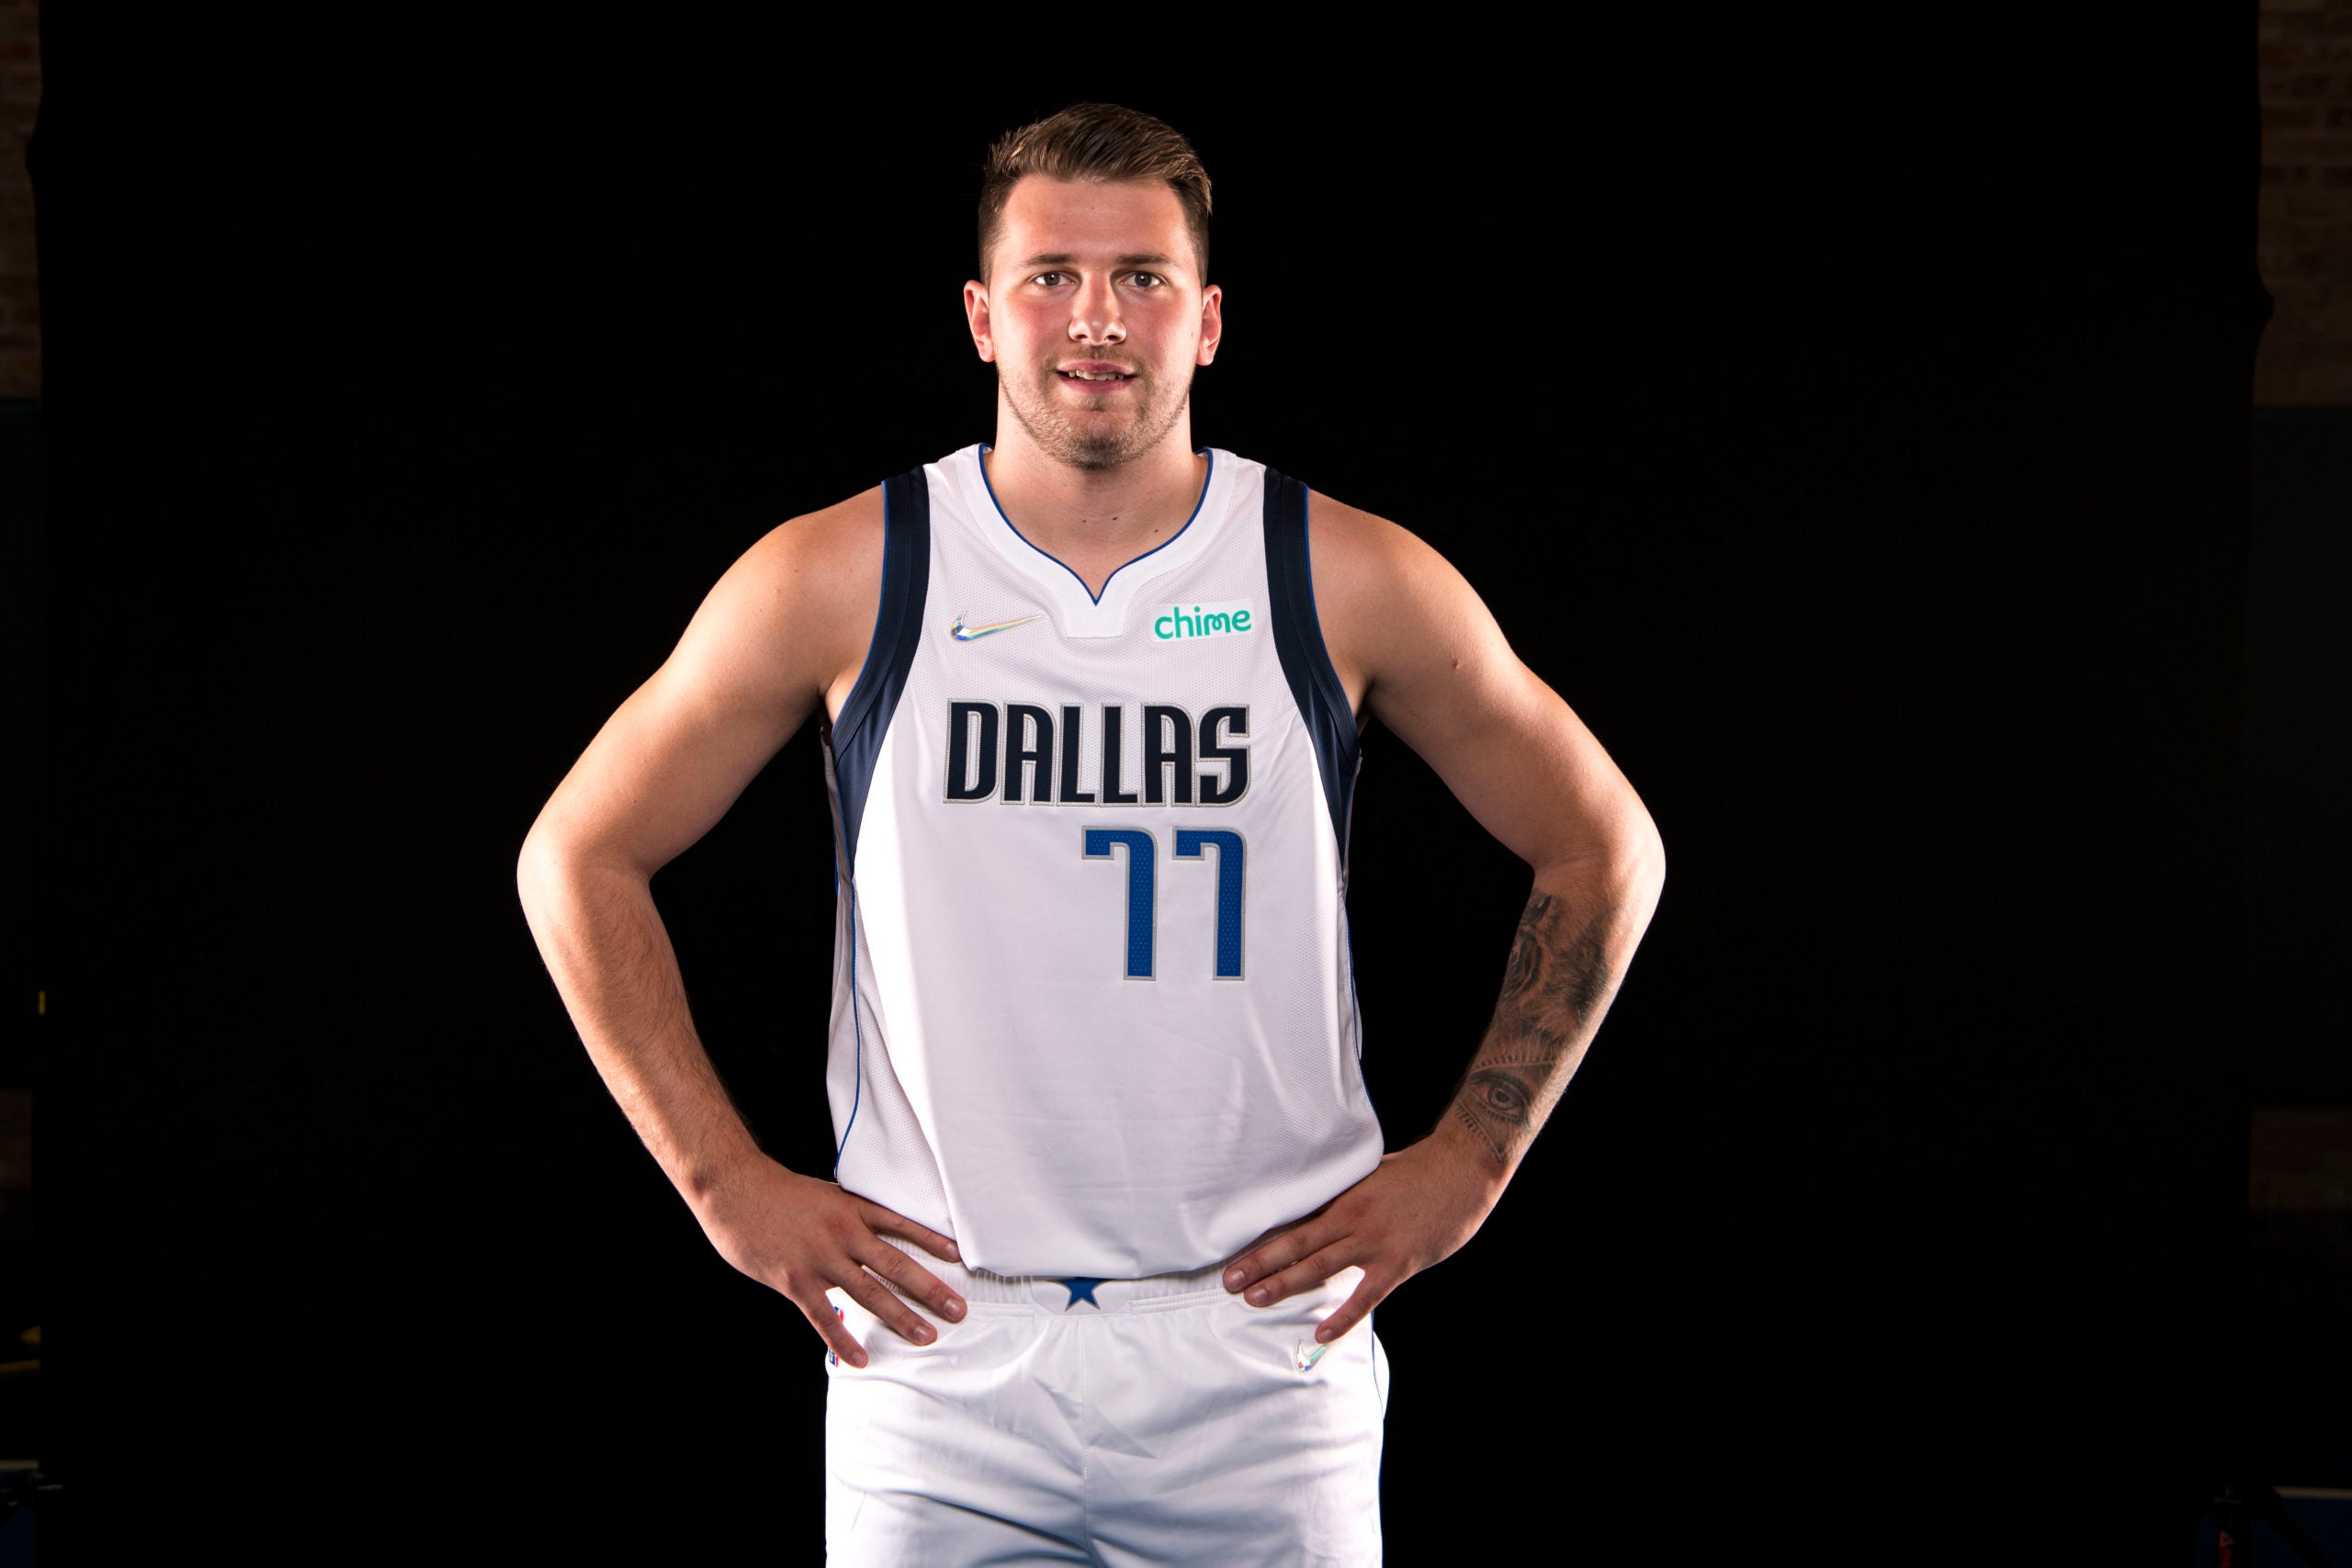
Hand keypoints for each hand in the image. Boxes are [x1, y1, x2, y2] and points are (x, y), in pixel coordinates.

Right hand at [691, 1155, 965, 1367]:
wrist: (734, 1189)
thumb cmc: (777, 1193)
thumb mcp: (823, 1196)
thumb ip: (847, 1217)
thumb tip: (869, 1237)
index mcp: (851, 1209)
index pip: (901, 1226)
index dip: (931, 1242)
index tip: (959, 1257)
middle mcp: (843, 1233)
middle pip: (896, 1265)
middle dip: (930, 1289)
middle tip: (958, 1310)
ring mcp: (820, 1258)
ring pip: (870, 1293)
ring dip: (901, 1317)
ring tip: (927, 1336)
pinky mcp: (795, 1280)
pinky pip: (824, 1316)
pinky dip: (843, 1340)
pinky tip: (861, 1359)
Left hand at [1219, 1131, 1502, 1343]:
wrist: (1463, 1169)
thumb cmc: (1420, 1170)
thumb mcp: (1374, 1175)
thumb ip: (1348, 1194)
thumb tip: (1321, 1205)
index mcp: (1344, 1197)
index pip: (1295, 1222)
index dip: (1263, 1239)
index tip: (1236, 1252)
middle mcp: (1352, 1220)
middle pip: (1297, 1244)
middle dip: (1260, 1264)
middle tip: (1229, 1281)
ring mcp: (1375, 1243)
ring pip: (1321, 1267)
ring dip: (1285, 1284)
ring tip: (1255, 1299)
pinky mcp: (1399, 1262)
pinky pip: (1366, 1295)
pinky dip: (1344, 1316)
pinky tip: (1322, 1333)